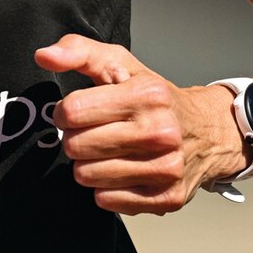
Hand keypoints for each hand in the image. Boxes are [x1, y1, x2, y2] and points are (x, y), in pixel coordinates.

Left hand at [34, 35, 243, 214]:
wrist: (208, 131)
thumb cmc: (155, 98)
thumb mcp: (120, 64)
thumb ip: (78, 52)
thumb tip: (44, 55)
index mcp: (147, 95)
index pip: (72, 112)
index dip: (64, 112)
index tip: (75, 112)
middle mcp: (160, 132)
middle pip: (75, 146)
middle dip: (76, 138)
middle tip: (94, 132)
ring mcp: (166, 168)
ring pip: (86, 176)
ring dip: (89, 164)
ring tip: (108, 151)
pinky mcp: (166, 198)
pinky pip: (105, 200)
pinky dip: (106, 187)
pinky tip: (122, 170)